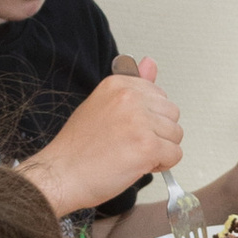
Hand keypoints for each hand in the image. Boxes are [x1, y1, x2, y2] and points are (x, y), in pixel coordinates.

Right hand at [24, 59, 183, 214]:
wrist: (61, 175)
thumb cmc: (78, 148)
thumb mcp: (103, 105)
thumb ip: (133, 85)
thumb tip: (150, 63)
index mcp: (118, 84)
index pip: (159, 95)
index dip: (148, 118)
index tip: (127, 128)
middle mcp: (130, 98)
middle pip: (171, 114)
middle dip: (158, 133)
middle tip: (129, 144)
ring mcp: (140, 121)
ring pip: (176, 135)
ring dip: (160, 150)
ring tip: (131, 155)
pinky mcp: (147, 146)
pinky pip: (175, 154)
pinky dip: (161, 165)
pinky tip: (136, 165)